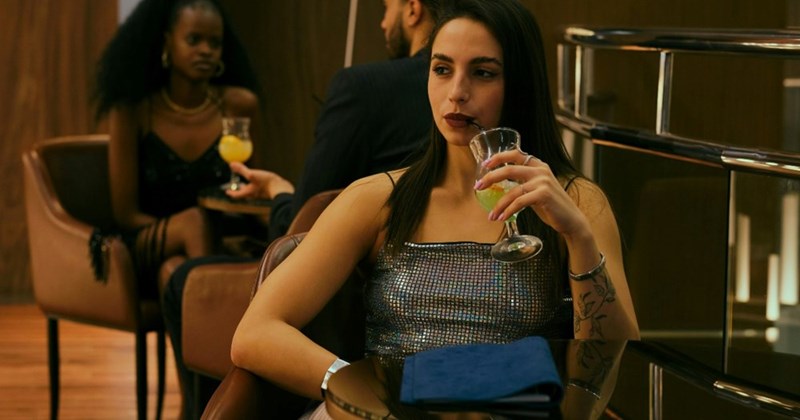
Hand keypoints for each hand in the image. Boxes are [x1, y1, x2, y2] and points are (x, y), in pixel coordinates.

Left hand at [226, 162, 294, 199]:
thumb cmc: (266, 183)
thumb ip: (241, 170)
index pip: (237, 195)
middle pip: (245, 193)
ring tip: (248, 182)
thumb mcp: (252, 175)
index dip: (231, 193)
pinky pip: (260, 189)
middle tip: (238, 186)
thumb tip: (231, 164)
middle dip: (240, 189)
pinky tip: (260, 180)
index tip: (227, 192)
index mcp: (249, 192)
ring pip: (253, 191)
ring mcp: (262, 193)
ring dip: (249, 187)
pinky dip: (256, 185)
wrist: (282, 188)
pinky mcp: (268, 191)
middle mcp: (254, 194)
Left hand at [475, 150, 589, 238]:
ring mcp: (543, 181)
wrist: (570, 220)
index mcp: (538, 165)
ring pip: (513, 191)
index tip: (485, 165)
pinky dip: (508, 210)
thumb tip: (499, 186)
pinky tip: (502, 218)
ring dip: (499, 205)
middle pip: (509, 170)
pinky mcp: (544, 194)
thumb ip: (522, 184)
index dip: (498, 157)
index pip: (516, 154)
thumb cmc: (551, 206)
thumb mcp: (536, 190)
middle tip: (478, 187)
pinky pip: (519, 202)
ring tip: (491, 216)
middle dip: (490, 178)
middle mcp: (541, 170)